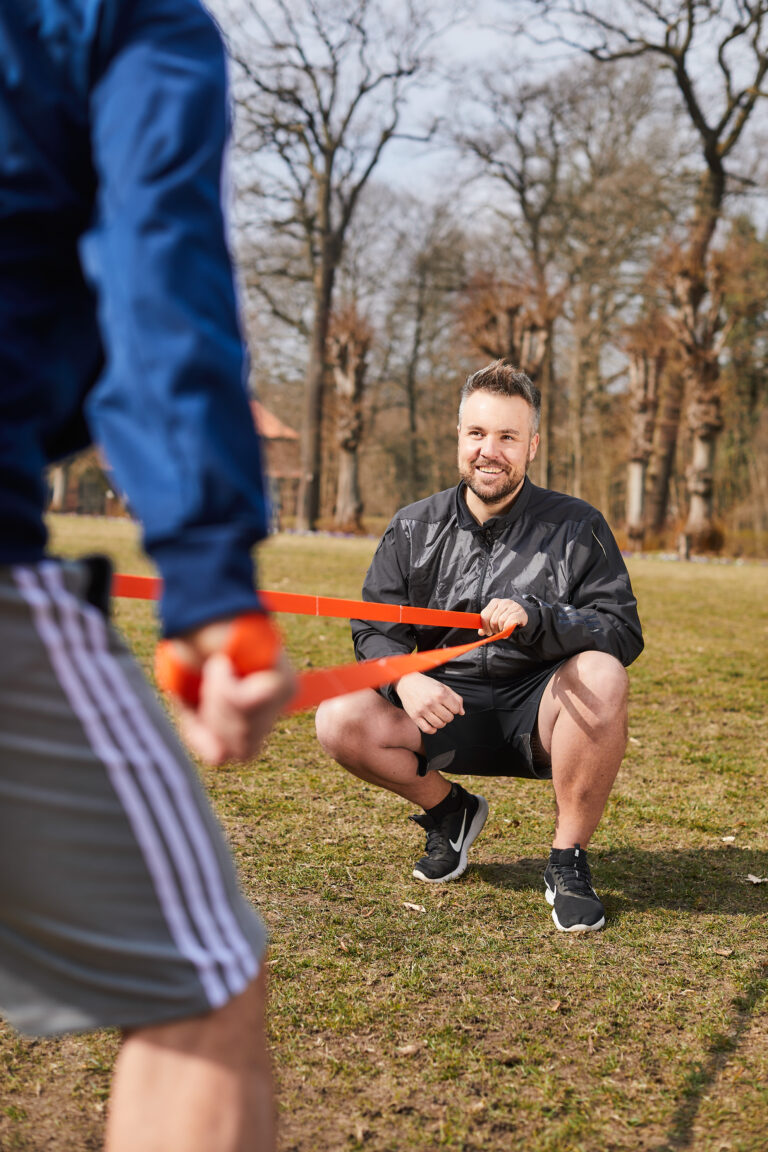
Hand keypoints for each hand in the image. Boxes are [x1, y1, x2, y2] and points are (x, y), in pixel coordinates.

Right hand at [176, 647, 294, 765]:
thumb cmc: (194, 653)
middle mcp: (275, 706)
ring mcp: (283, 694)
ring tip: (215, 667)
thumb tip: (220, 759)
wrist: (203, 610)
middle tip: (208, 684)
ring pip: (246, 727)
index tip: (199, 712)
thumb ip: (201, 736)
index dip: (215, 739)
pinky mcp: (282, 679)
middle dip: (215, 720)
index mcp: (255, 713)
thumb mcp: (189, 705)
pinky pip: (245, 703)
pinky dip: (223, 685)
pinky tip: (222, 664)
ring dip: (216, 698)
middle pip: (245, 749)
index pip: (242, 753)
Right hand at [395, 671, 463, 734]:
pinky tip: (432, 723)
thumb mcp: (443, 687)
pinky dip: (432, 729)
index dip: (454, 708)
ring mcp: (422, 710)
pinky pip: (427, 729)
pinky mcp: (415, 716)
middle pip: (449, 718)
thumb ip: (455, 698)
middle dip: (448, 715)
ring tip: (438, 716)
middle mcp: (431, 702)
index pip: (455, 709)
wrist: (407, 682)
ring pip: (439, 725)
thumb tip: (462, 712)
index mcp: (440, 693)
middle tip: (443, 711)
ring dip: (442, 722)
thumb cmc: (426, 684)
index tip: (449, 706)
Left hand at [478, 597, 527, 636]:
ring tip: (503, 630)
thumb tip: (480, 632)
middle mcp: (503, 602)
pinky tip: (507, 631)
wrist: (522, 615)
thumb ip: (487, 625)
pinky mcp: (519, 613)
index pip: (484, 615)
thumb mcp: (496, 619)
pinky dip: (506, 629)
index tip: (488, 632)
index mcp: (494, 602)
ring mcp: (512, 607)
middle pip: (492, 620)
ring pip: (501, 622)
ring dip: (501, 630)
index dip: (485, 626)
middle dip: (493, 629)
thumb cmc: (507, 617)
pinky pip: (509, 623)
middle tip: (497, 632)